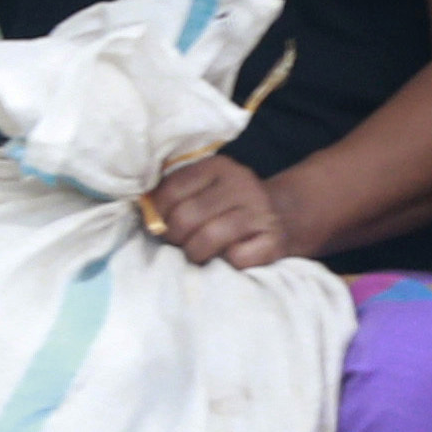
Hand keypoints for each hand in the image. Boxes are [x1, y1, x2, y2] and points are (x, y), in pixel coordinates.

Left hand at [143, 155, 295, 268]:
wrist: (284, 215)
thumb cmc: (230, 207)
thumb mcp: (206, 189)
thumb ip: (177, 195)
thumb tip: (147, 213)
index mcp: (217, 167)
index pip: (171, 190)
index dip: (159, 214)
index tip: (163, 225)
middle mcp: (240, 184)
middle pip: (186, 217)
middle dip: (175, 238)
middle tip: (181, 243)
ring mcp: (260, 212)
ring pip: (208, 238)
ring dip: (196, 253)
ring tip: (199, 254)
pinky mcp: (274, 240)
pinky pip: (236, 258)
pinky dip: (227, 263)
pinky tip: (230, 256)